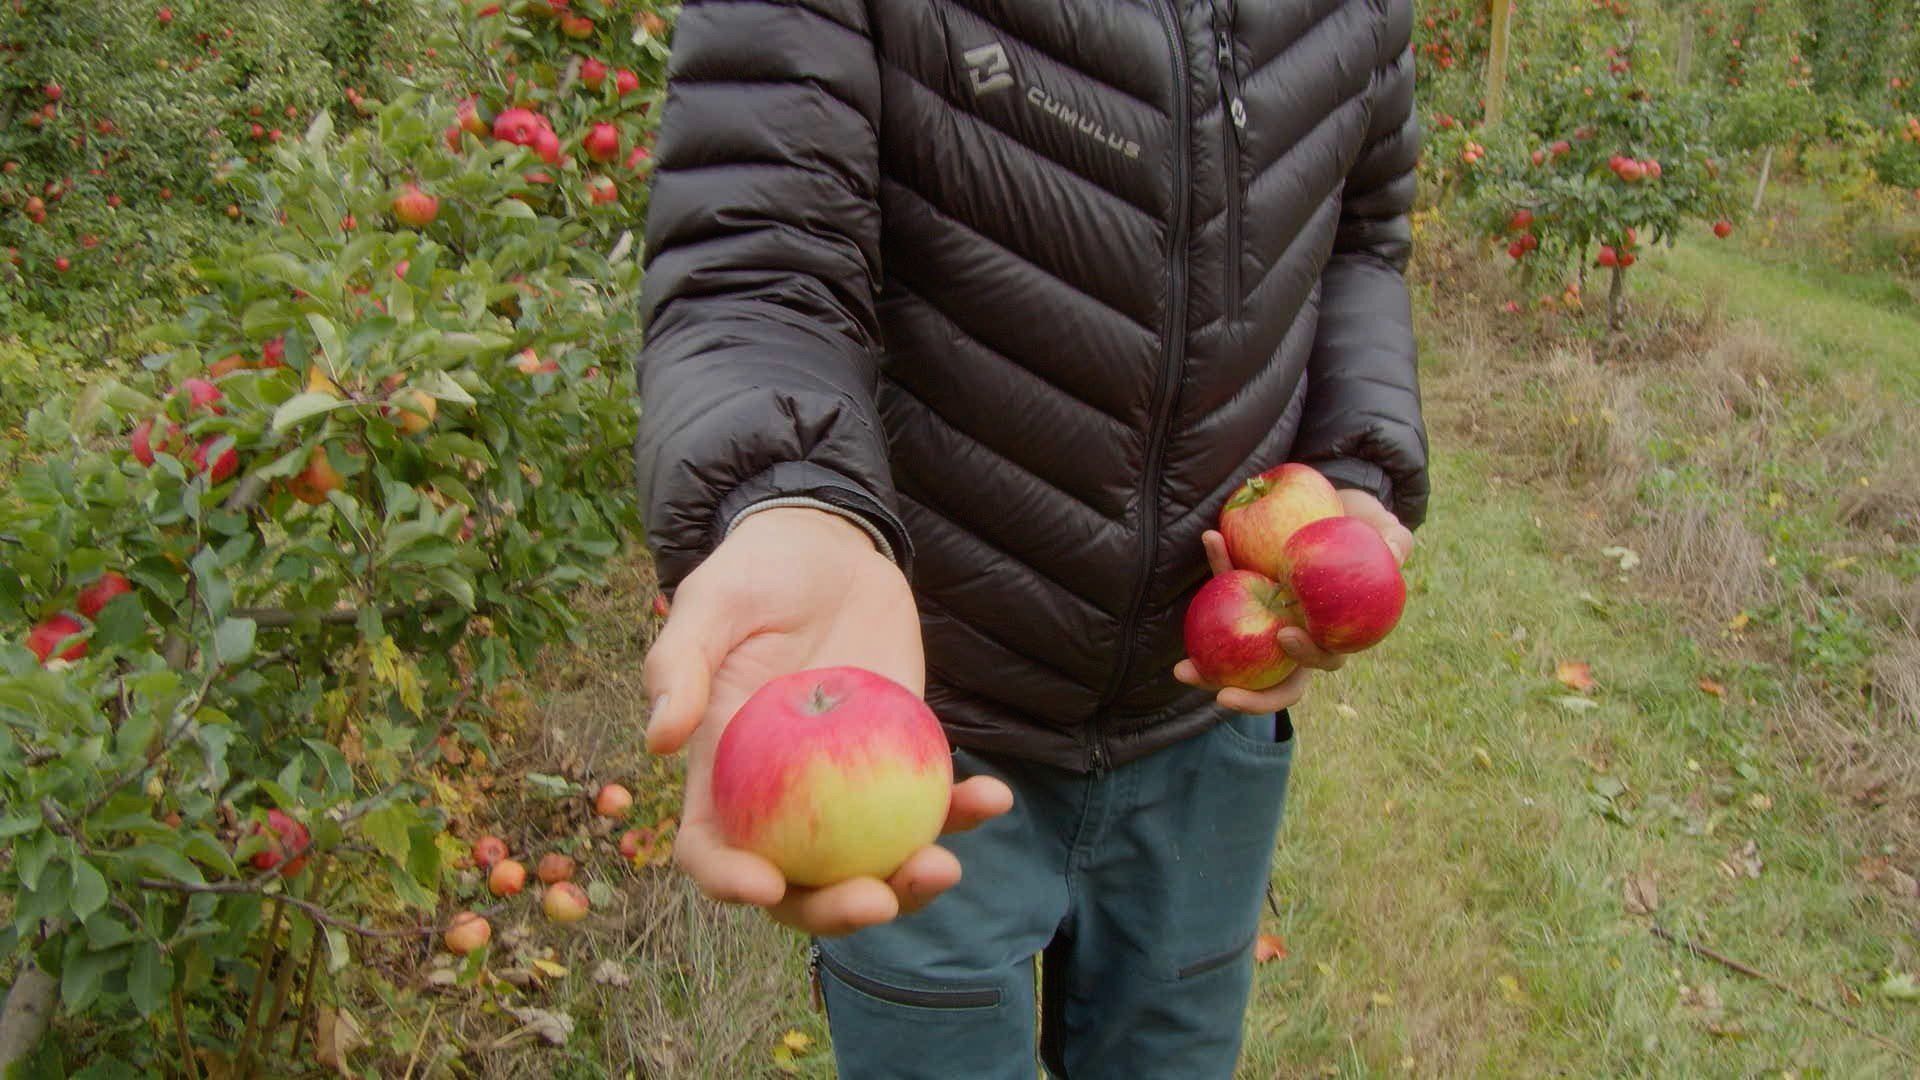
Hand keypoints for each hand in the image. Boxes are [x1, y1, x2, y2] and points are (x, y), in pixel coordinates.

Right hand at [643, 507, 1012, 936]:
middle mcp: (779, 797)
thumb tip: (659, 742)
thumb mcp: (710, 602)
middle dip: (836, 910)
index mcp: (719, 775)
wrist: (829, 548)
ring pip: (871, 861)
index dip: (731, 883)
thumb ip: (678, 663)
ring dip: (908, 880)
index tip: (768, 886)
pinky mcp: (899, 760)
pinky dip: (962, 811)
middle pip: (800, 882)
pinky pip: (931, 803)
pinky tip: (994, 798)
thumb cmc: (756, 571)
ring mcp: (844, 786)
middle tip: (880, 897)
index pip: (712, 850)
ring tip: (944, 866)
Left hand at [1173, 489, 1411, 714]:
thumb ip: (1395, 545)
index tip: (1285, 636)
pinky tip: (1211, 537)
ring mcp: (1267, 615)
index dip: (1305, 660)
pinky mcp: (1248, 587)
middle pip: (1272, 679)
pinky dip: (1219, 562)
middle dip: (1246, 695)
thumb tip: (1396, 552)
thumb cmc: (1371, 529)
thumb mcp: (1388, 533)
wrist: (1343, 506)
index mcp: (1331, 630)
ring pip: (1237, 655)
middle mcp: (1296, 631)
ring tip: (1182, 670)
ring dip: (1208, 667)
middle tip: (1220, 691)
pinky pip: (1228, 583)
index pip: (1320, 661)